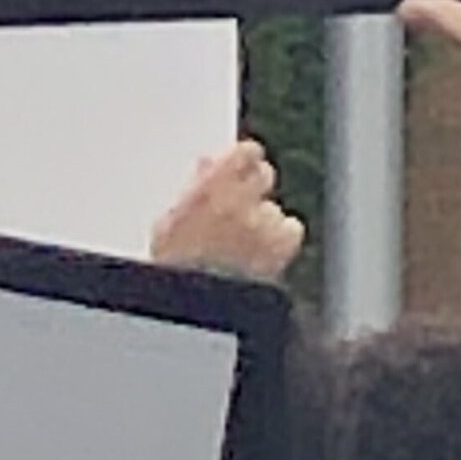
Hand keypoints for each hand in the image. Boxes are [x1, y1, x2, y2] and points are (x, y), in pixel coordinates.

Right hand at [150, 142, 305, 282]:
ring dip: (265, 217)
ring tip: (246, 239)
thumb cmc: (175, 269)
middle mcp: (242, 200)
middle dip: (254, 184)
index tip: (241, 163)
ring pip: (274, 207)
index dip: (243, 158)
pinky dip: (282, 238)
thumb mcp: (168, 223)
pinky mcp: (281, 248)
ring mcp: (264, 225)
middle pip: (264, 174)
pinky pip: (291, 230)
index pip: (245, 152)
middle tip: (240, 202)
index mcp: (211, 187)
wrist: (195, 307)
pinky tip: (264, 252)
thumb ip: (192, 188)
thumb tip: (207, 167)